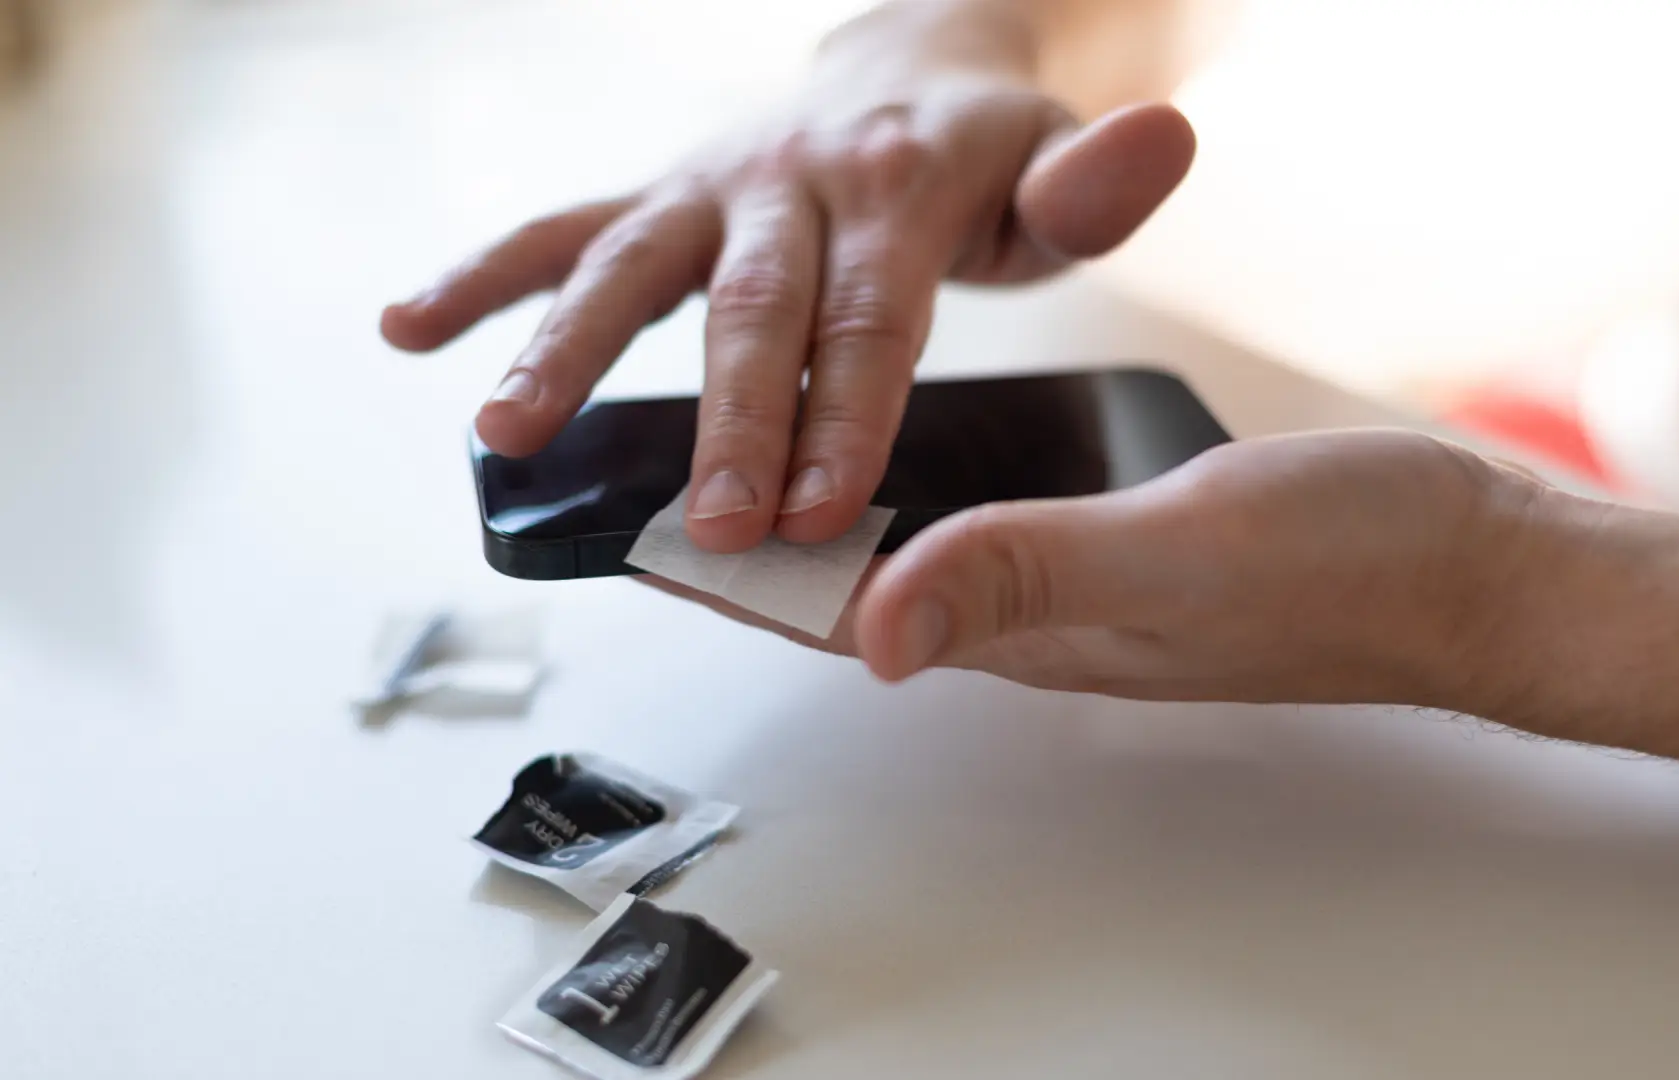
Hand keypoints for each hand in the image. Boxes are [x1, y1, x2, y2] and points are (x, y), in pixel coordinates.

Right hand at [381, 39, 1195, 553]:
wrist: (910, 64)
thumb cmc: (987, 159)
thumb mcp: (1057, 172)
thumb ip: (1096, 185)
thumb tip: (1161, 143)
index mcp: (897, 187)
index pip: (875, 318)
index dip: (850, 414)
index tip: (829, 513)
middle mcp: (791, 180)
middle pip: (754, 311)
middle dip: (729, 423)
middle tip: (712, 529)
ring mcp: (710, 186)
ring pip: (631, 267)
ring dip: (563, 349)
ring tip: (505, 431)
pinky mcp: (658, 196)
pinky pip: (562, 229)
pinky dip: (486, 277)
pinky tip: (412, 330)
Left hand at [644, 429, 1548, 707]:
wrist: (1483, 571)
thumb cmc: (1355, 569)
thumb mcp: (1179, 552)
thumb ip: (1030, 573)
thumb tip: (874, 623)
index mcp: (1045, 628)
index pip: (853, 614)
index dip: (748, 579)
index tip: (648, 539)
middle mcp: (1058, 618)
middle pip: (872, 598)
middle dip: (770, 562)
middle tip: (677, 502)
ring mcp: (1104, 592)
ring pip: (933, 571)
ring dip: (845, 541)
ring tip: (771, 487)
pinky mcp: (1148, 553)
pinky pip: (1007, 539)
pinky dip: (940, 509)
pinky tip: (940, 473)